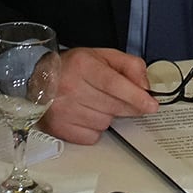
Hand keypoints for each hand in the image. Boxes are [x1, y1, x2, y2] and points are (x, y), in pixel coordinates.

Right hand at [38, 47, 157, 144]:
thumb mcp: (104, 56)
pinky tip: (86, 114)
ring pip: (104, 123)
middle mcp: (70, 88)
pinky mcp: (58, 128)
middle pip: (113, 105)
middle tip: (127, 100)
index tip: (151, 105)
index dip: (135, 96)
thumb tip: (144, 87)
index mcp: (82, 65)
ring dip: (108, 115)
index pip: (114, 84)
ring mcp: (62, 110)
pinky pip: (92, 136)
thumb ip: (130, 66)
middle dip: (127, 106)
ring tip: (96, 102)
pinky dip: (95, 128)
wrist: (41, 80)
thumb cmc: (75, 67)